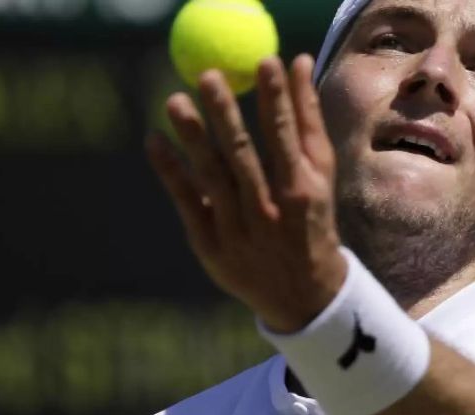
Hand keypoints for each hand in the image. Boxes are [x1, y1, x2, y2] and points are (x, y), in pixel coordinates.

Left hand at [147, 54, 347, 332]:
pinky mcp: (210, 245)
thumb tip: (299, 61)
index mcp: (300, 190)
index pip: (285, 136)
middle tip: (207, 75)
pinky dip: (169, 171)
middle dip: (226, 114)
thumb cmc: (310, 217)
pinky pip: (186, 202)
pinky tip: (154, 140)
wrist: (301, 293)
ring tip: (174, 100)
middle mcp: (269, 211)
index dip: (274, 98)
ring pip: (212, 177)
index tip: (263, 61)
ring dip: (192, 138)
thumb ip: (307, 118)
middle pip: (243, 155)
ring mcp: (237, 230)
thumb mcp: (320, 173)